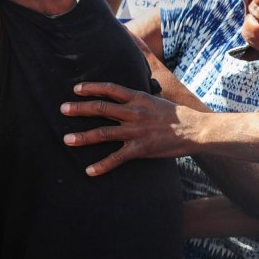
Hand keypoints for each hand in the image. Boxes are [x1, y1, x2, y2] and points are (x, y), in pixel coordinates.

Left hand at [61, 81, 200, 175]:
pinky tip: (89, 171)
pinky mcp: (140, 149)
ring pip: (103, 133)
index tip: (76, 89)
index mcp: (138, 98)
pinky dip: (102, 165)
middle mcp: (134, 113)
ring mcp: (136, 132)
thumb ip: (138, 96)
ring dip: (83, 137)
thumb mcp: (156, 98)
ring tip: (67, 139)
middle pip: (101, 109)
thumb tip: (125, 92)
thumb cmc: (176, 115)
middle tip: (62, 109)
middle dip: (80, 109)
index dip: (92, 88)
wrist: (196, 130)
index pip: (110, 89)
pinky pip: (117, 158)